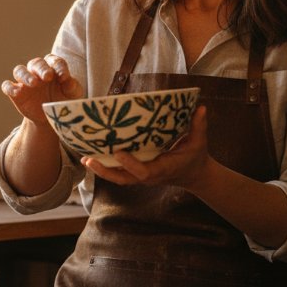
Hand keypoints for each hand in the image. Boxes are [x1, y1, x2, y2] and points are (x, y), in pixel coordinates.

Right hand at [1, 54, 83, 125]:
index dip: (59, 67)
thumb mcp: (73, 94)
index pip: (54, 61)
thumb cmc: (64, 100)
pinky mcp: (15, 93)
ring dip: (25, 75)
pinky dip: (10, 87)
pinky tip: (16, 93)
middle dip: (42, 68)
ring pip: (19, 70)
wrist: (51, 118)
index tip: (64, 76)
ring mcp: (25, 81)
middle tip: (48, 76)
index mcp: (53, 67)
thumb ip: (72, 86)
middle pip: (36, 63)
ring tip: (34, 83)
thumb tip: (68, 81)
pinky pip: (7, 86)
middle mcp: (37, 71)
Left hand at [82, 106, 210, 189]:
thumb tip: (201, 107)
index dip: (130, 163)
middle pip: (123, 179)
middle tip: (88, 159)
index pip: (143, 171)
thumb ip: (199, 125)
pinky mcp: (138, 173)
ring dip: (101, 170)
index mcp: (163, 169)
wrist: (194, 175)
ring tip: (85, 157)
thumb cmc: (195, 157)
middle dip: (105, 171)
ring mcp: (142, 176)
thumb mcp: (199, 142)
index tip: (118, 152)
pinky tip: (92, 156)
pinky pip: (120, 173)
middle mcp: (149, 176)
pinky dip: (106, 167)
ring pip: (118, 178)